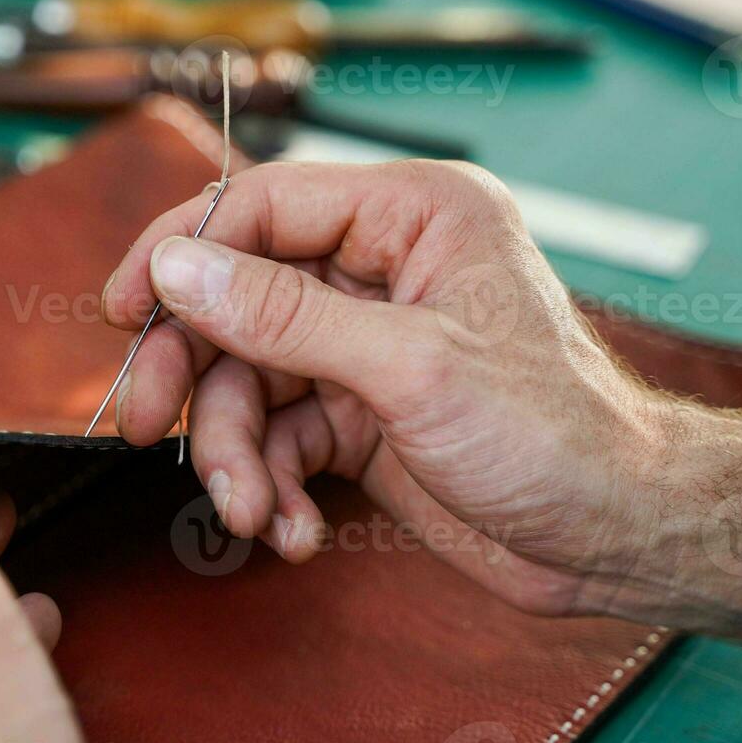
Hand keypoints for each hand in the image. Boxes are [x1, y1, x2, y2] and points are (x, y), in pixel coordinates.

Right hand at [103, 160, 741, 646]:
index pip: (265, 205)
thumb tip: (178, 267)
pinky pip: (282, 435)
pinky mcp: (364, 413)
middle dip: (197, 371)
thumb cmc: (556, 434)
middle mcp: (385, 269)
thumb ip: (283, 317)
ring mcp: (370, 345)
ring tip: (254, 511)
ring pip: (251, 379)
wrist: (617, 537)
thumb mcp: (411, 368)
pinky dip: (275, 484)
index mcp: (414, 215)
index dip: (183, 250)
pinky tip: (294, 528)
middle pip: (241, 298)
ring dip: (237, 452)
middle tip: (148, 425)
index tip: (124, 310)